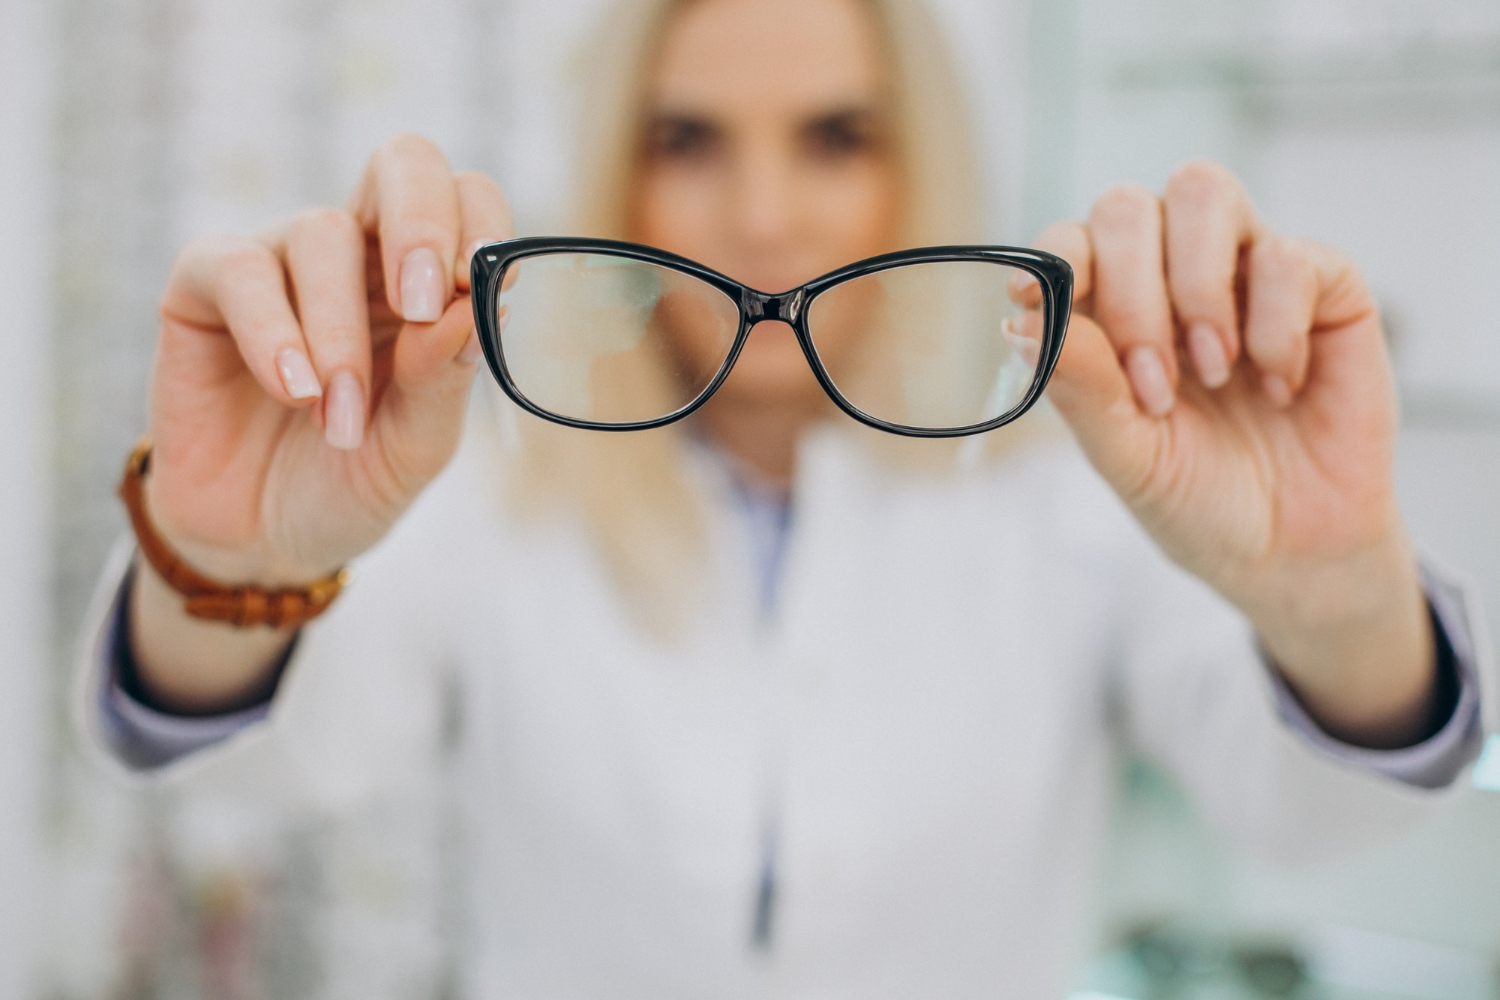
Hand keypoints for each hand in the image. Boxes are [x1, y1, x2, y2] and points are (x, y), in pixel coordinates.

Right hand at [147, 134, 510, 584]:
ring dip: (340, 333)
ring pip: (322, 233)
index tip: (480, 287)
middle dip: (420, 221)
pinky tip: (293, 391)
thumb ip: (444, 378)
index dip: (481, 223)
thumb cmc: (350, 480)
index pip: (467, 200)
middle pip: (402, 164)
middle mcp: (361, 254)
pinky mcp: (206, 285)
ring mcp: (282, 260)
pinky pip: (240, 269)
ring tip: (336, 418)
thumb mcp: (415, 445)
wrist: (260, 540)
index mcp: (429, 281)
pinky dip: (273, 332)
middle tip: (423, 304)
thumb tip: (473, 306)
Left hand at [1029, 161, 1435, 746]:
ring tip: (1212, 374)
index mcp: (1111, 312)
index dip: (1055, 257)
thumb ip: (1079, 385)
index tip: (1035, 296)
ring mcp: (1246, 270)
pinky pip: (1286, 254)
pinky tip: (1279, 387)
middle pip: (1127, 207)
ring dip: (1195, 287)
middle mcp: (1172, 275)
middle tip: (1154, 386)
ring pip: (1201, 192)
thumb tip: (1020, 321)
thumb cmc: (1198, 498)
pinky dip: (1275, 327)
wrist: (1293, 551)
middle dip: (1130, 293)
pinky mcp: (1324, 283)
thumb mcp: (1126, 455)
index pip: (1071, 242)